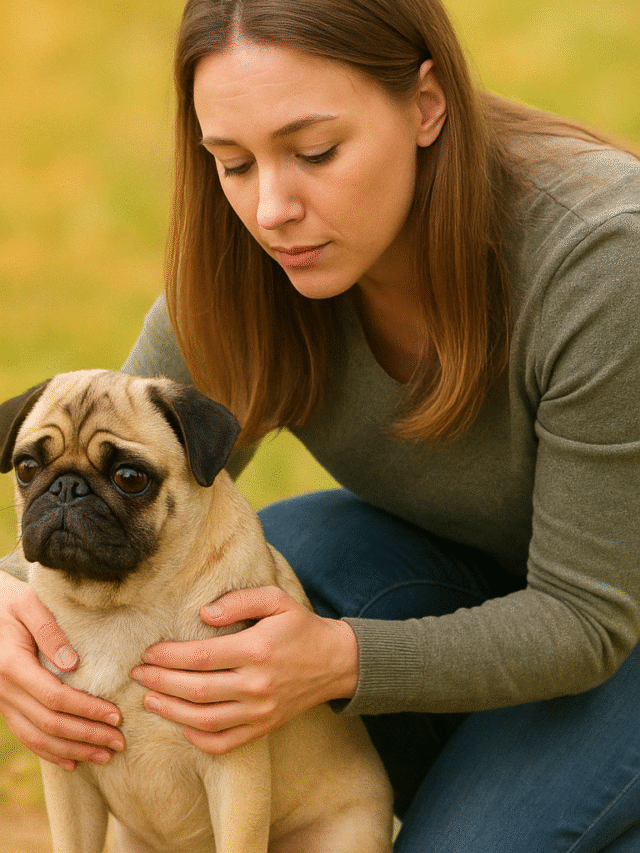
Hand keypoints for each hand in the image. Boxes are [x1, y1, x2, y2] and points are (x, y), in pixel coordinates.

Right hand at [0, 572, 124, 770]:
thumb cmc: (9, 601)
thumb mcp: (29, 605)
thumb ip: (50, 631)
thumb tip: (72, 664)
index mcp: (12, 665)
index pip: (55, 697)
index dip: (86, 710)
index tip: (116, 716)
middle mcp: (4, 690)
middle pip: (49, 723)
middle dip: (87, 736)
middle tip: (119, 742)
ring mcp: (2, 701)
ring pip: (38, 737)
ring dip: (73, 750)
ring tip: (104, 756)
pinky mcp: (5, 706)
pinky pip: (26, 736)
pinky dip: (50, 752)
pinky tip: (73, 760)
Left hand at [131, 586, 358, 753]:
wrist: (336, 662)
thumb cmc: (300, 626)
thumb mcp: (276, 599)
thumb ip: (239, 601)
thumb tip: (203, 615)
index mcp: (256, 649)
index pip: (200, 657)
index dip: (169, 657)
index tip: (148, 653)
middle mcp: (257, 684)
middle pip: (196, 689)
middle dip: (160, 683)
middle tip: (137, 675)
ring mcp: (260, 710)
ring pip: (205, 719)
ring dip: (171, 711)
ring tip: (149, 700)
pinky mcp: (264, 727)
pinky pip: (225, 742)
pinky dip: (199, 738)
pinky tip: (183, 725)